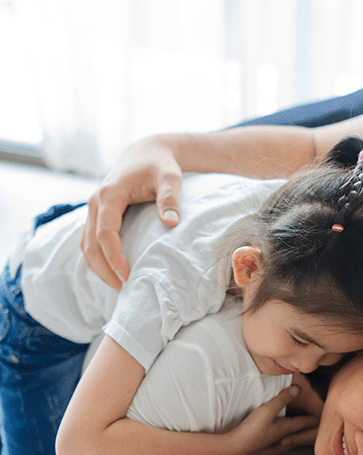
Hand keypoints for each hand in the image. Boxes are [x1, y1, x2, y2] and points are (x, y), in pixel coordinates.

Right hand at [81, 135, 183, 288]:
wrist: (147, 153)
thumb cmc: (160, 166)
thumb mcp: (171, 178)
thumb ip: (171, 199)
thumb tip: (171, 223)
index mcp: (109, 193)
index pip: (105, 231)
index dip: (113, 256)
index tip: (126, 276)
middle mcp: (95, 201)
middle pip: (89, 242)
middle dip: (103, 267)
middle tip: (122, 287)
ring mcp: (93, 207)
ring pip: (85, 242)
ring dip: (97, 265)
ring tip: (118, 285)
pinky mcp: (98, 213)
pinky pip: (89, 239)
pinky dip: (97, 256)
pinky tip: (112, 270)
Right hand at [229, 386, 319, 454]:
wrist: (235, 447)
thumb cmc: (251, 429)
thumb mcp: (267, 409)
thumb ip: (282, 398)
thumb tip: (298, 389)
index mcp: (285, 428)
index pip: (304, 422)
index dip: (314, 419)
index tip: (324, 418)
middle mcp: (282, 438)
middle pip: (301, 435)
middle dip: (311, 432)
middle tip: (320, 431)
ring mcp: (274, 445)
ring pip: (293, 441)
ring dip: (301, 438)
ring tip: (306, 438)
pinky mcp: (266, 448)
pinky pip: (283, 445)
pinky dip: (289, 442)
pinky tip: (284, 443)